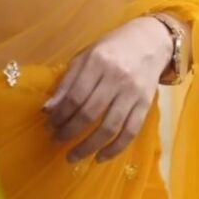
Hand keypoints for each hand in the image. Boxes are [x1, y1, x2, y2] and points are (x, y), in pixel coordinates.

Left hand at [42, 16, 173, 163]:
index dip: (60, 114)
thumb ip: (68, 81)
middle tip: (56, 141)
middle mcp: (116, 78)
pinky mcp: (146, 105)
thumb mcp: (87, 55)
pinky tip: (100, 157)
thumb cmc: (113, 47)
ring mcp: (133, 93)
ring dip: (88, 146)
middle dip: (69, 132)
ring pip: (109, 127)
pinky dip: (114, 149)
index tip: (49, 125)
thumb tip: (48, 109)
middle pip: (89, 113)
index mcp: (98, 61)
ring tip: (73, 156)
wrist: (150, 41)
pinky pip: (130, 132)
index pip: (75, 95)